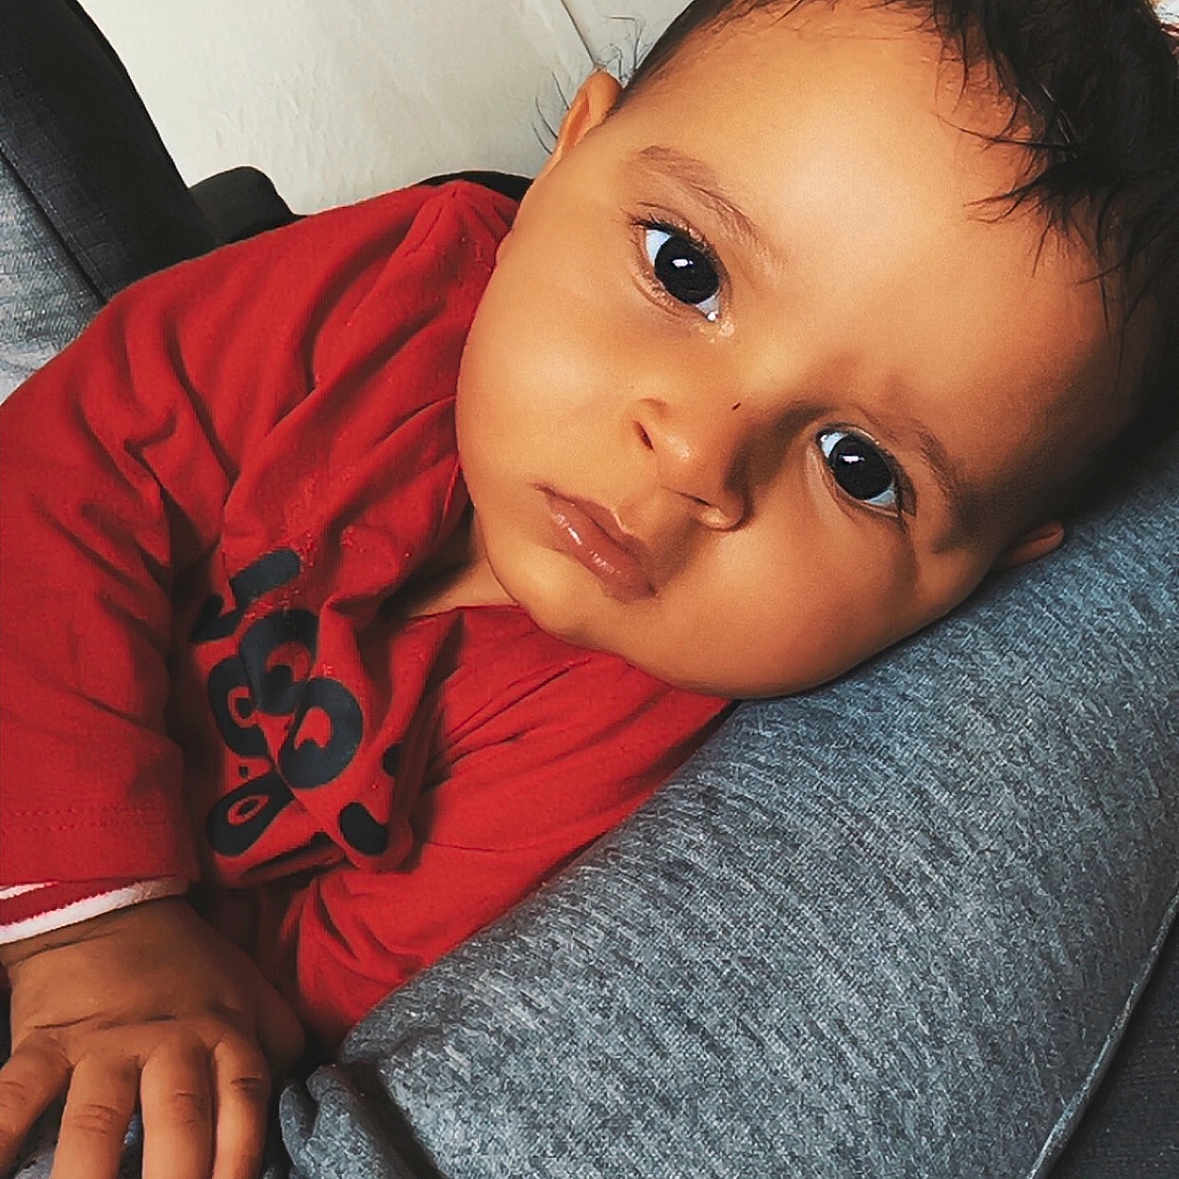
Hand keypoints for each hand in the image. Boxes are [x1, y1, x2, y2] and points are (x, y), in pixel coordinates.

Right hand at [0, 896, 304, 1178]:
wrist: (117, 909)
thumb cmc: (193, 969)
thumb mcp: (253, 994)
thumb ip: (280, 1043)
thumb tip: (303, 1095)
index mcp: (225, 1035)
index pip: (244, 1104)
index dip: (243, 1159)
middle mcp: (170, 1043)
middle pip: (178, 1120)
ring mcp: (104, 1045)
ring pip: (96, 1120)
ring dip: (89, 1178)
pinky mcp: (46, 1042)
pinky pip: (17, 1093)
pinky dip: (0, 1133)